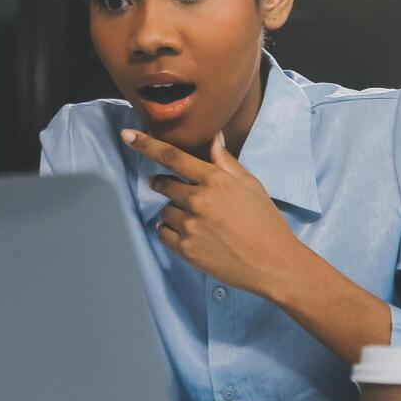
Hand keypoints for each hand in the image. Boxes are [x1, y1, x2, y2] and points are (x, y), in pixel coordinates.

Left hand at [121, 128, 303, 298]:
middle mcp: (198, 201)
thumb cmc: (266, 222)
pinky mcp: (185, 250)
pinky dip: (170, 230)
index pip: (172, 157)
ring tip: (198, 221)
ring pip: (165, 211)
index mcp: (214, 180)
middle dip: (166, 186)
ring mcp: (190, 226)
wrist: (273, 263)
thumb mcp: (251, 185)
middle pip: (163, 185)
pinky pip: (163, 232)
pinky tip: (190, 234)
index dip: (146, 144)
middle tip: (181, 194)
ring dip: (174, 211)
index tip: (127, 136)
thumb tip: (213, 138)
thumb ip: (226, 162)